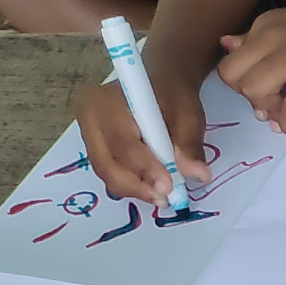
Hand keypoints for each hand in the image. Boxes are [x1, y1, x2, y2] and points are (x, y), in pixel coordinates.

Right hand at [73, 67, 207, 207]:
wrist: (159, 85)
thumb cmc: (171, 95)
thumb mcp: (188, 113)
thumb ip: (189, 143)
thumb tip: (197, 174)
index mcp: (106, 101)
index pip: (122, 143)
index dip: (144, 168)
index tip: (167, 187)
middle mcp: (89, 118)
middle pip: (107, 164)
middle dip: (138, 186)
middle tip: (166, 199)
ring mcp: (89, 135)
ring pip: (108, 173)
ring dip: (136, 189)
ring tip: (163, 195)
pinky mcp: (96, 150)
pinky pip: (111, 174)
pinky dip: (132, 184)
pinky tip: (152, 187)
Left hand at [217, 0, 285, 134]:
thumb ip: (260, 38)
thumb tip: (227, 44)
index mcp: (266, 25)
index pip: (231, 62)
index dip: (244, 84)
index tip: (268, 91)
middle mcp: (273, 37)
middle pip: (234, 78)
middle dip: (251, 98)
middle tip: (276, 104)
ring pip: (254, 93)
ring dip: (270, 111)